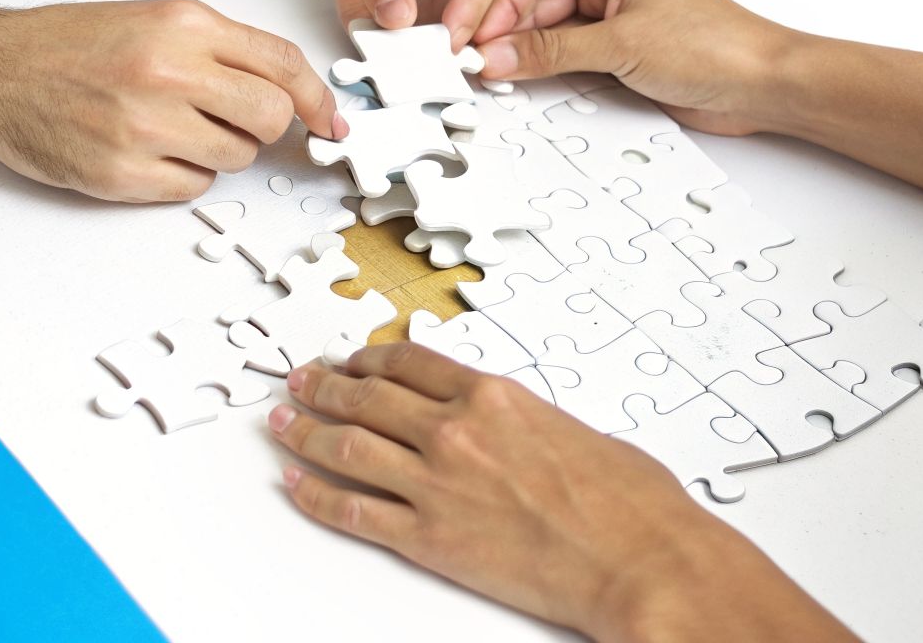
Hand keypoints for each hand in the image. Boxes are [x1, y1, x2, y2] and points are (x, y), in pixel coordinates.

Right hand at [0, 0, 345, 201]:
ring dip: (218, 153)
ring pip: (234, 159)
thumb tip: (289, 90)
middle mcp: (169, 72)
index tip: (330, 120)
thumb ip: (220, 48)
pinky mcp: (121, 172)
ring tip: (171, 130)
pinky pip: (191, 189)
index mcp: (183, 25)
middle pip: (270, 118)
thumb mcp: (151, 18)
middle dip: (264, 128)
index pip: (283, 64)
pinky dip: (180, 178)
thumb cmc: (66, 43)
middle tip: (233, 123)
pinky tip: (147, 152)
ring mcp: (144, 126)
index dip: (318, 98)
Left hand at [268, 344, 854, 641]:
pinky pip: (354, 512)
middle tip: (299, 380)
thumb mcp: (578, 431)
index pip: (411, 363)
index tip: (353, 360)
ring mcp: (437, 484)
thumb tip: (515, 428)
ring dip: (306, 430)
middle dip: (325, 385)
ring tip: (281, 420)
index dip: (371, 359)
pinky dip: (316, 496)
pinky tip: (295, 483)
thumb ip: (528, 422)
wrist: (641, 563)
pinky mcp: (429, 539)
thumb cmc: (633, 505)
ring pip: (348, 446)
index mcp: (495, 396)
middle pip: (368, 396)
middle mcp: (456, 431)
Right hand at [473, 0, 797, 135]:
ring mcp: (619, 13)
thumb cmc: (716, 44)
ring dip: (529, 52)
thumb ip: (551, 52)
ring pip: (554, 30)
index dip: (504, 3)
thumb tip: (497, 55)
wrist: (763, 85)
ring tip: (498, 74)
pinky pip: (572, 53)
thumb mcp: (620, 45)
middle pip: (542, 0)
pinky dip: (551, 68)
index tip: (477, 34)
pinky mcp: (623, 47)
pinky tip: (528, 80)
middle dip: (512, 31)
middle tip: (479, 60)